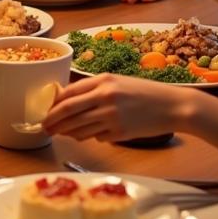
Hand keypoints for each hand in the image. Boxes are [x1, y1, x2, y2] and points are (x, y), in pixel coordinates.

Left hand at [42, 74, 189, 142]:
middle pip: (68, 111)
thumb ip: (94, 90)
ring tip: (62, 134)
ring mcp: (112, 116)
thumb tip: (68, 102)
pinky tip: (92, 134)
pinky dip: (92, 137)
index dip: (53, 105)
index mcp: (103, 81)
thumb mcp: (118, 83)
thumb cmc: (145, 93)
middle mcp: (105, 97)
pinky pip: (97, 137)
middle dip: (53, 121)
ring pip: (79, 128)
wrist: (173, 106)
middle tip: (45, 128)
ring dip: (68, 133)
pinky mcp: (120, 132)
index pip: (68, 93)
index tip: (46, 111)